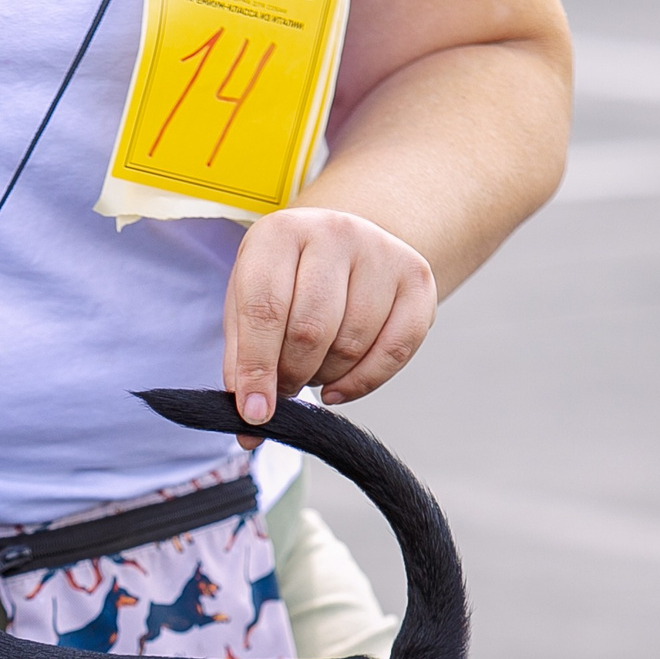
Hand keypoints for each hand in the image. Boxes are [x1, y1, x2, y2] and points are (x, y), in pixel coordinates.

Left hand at [223, 207, 436, 442]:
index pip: (265, 310)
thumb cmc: (287, 280)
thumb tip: (251, 426)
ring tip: (312, 367)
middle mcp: (334, 232)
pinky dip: (363, 382)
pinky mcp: (417, 277)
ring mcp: (381, 251)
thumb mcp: (247, 305)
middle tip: (284, 387)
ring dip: (325, 377)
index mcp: (280, 234)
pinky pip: (395, 350)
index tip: (254, 412)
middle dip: (292, 376)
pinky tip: (338, 387)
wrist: (342, 244)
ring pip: (351, 344)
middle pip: (311, 330)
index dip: (257, 368)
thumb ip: (242, 361)